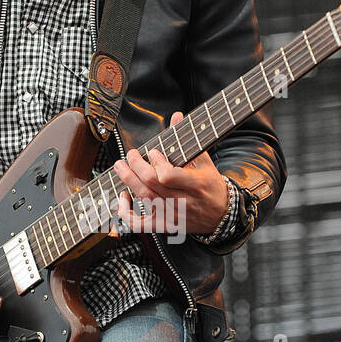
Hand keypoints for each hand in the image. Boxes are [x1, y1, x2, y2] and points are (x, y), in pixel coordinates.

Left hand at [113, 111, 228, 235]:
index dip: (156, 163)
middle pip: (151, 184)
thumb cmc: (211, 186)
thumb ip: (187, 140)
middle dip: (136, 166)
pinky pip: (140, 224)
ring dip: (128, 180)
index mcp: (195, 185)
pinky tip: (122, 197)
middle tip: (130, 154)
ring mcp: (172, 215)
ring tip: (120, 166)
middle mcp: (182, 201)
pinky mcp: (164, 225)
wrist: (220, 215)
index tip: (153, 152)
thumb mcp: (204, 162)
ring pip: (144, 198)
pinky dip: (126, 213)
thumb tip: (176, 116)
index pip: (168, 176)